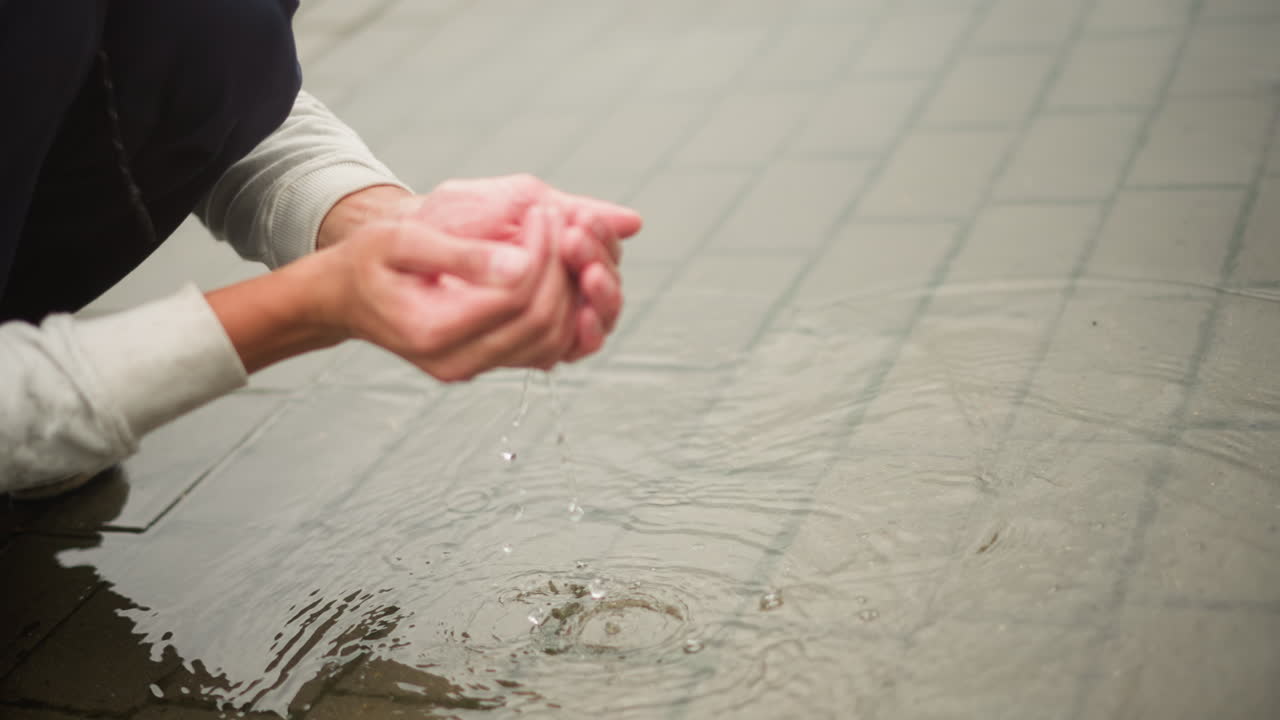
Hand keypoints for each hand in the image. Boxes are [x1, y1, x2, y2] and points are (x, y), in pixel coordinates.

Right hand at [214, 204, 578, 379]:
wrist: (343, 298)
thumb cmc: (366, 262)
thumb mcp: (401, 241)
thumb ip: (461, 254)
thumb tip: (522, 263)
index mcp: (432, 329)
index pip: (515, 295)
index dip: (541, 252)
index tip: (543, 213)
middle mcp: (454, 361)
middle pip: (540, 322)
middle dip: (560, 269)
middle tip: (558, 225)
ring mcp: (470, 368)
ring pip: (549, 340)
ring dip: (567, 291)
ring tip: (558, 244)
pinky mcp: (483, 364)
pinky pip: (540, 348)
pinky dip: (558, 312)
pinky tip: (550, 270)